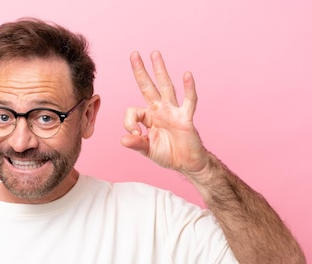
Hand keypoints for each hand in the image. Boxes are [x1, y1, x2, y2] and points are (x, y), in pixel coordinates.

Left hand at [122, 51, 209, 174]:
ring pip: (166, 87)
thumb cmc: (167, 154)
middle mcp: (160, 110)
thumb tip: (123, 140)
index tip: (134, 134)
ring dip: (160, 70)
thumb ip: (136, 144)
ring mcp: (173, 111)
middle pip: (148, 87)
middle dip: (140, 71)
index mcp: (148, 117)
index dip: (129, 122)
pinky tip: (187, 74)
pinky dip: (188, 88)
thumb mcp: (147, 150)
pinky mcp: (186, 117)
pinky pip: (188, 101)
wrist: (186, 162)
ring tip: (155, 54)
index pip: (133, 111)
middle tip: (134, 54)